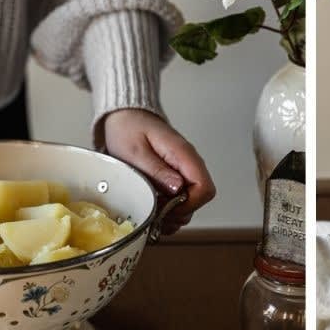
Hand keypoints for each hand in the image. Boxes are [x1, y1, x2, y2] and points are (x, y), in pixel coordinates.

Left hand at [102, 109, 215, 233]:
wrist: (125, 116)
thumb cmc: (128, 129)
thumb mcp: (135, 151)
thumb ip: (156, 170)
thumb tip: (178, 188)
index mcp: (183, 154)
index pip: (204, 188)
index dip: (188, 204)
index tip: (167, 209)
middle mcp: (189, 163)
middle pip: (200, 198)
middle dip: (179, 211)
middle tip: (155, 213)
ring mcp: (184, 170)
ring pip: (192, 201)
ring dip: (174, 212)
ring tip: (152, 211)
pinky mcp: (176, 176)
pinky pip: (182, 197)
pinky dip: (170, 208)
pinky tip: (155, 208)